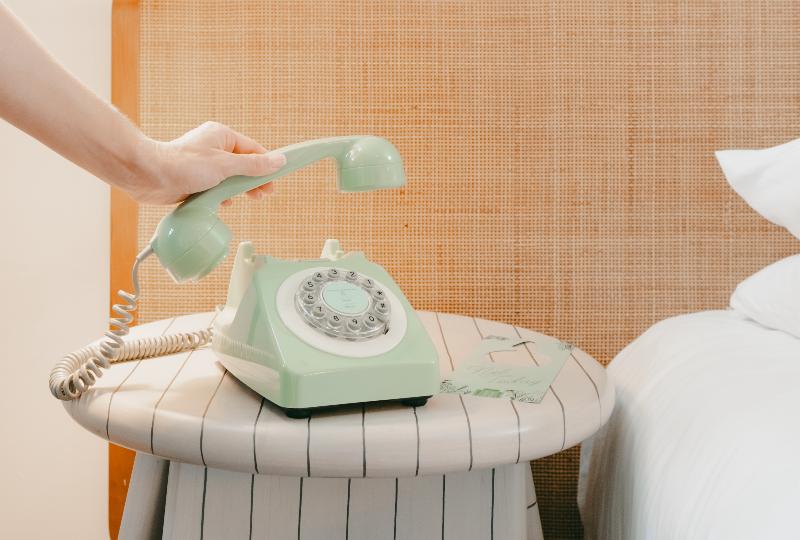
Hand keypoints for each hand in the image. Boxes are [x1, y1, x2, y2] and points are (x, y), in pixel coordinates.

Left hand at [130, 121, 285, 203]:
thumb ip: (254, 165)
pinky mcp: (195, 179)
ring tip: (245, 199)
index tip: (277, 179)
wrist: (148, 176)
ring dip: (237, 189)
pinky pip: (216, 187)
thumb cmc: (183, 165)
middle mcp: (213, 147)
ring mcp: (204, 164)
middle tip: (264, 194)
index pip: (254, 150)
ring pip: (230, 178)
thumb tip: (279, 160)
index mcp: (222, 136)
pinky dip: (221, 195)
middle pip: (243, 164)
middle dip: (254, 180)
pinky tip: (223, 202)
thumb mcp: (225, 165)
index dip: (267, 165)